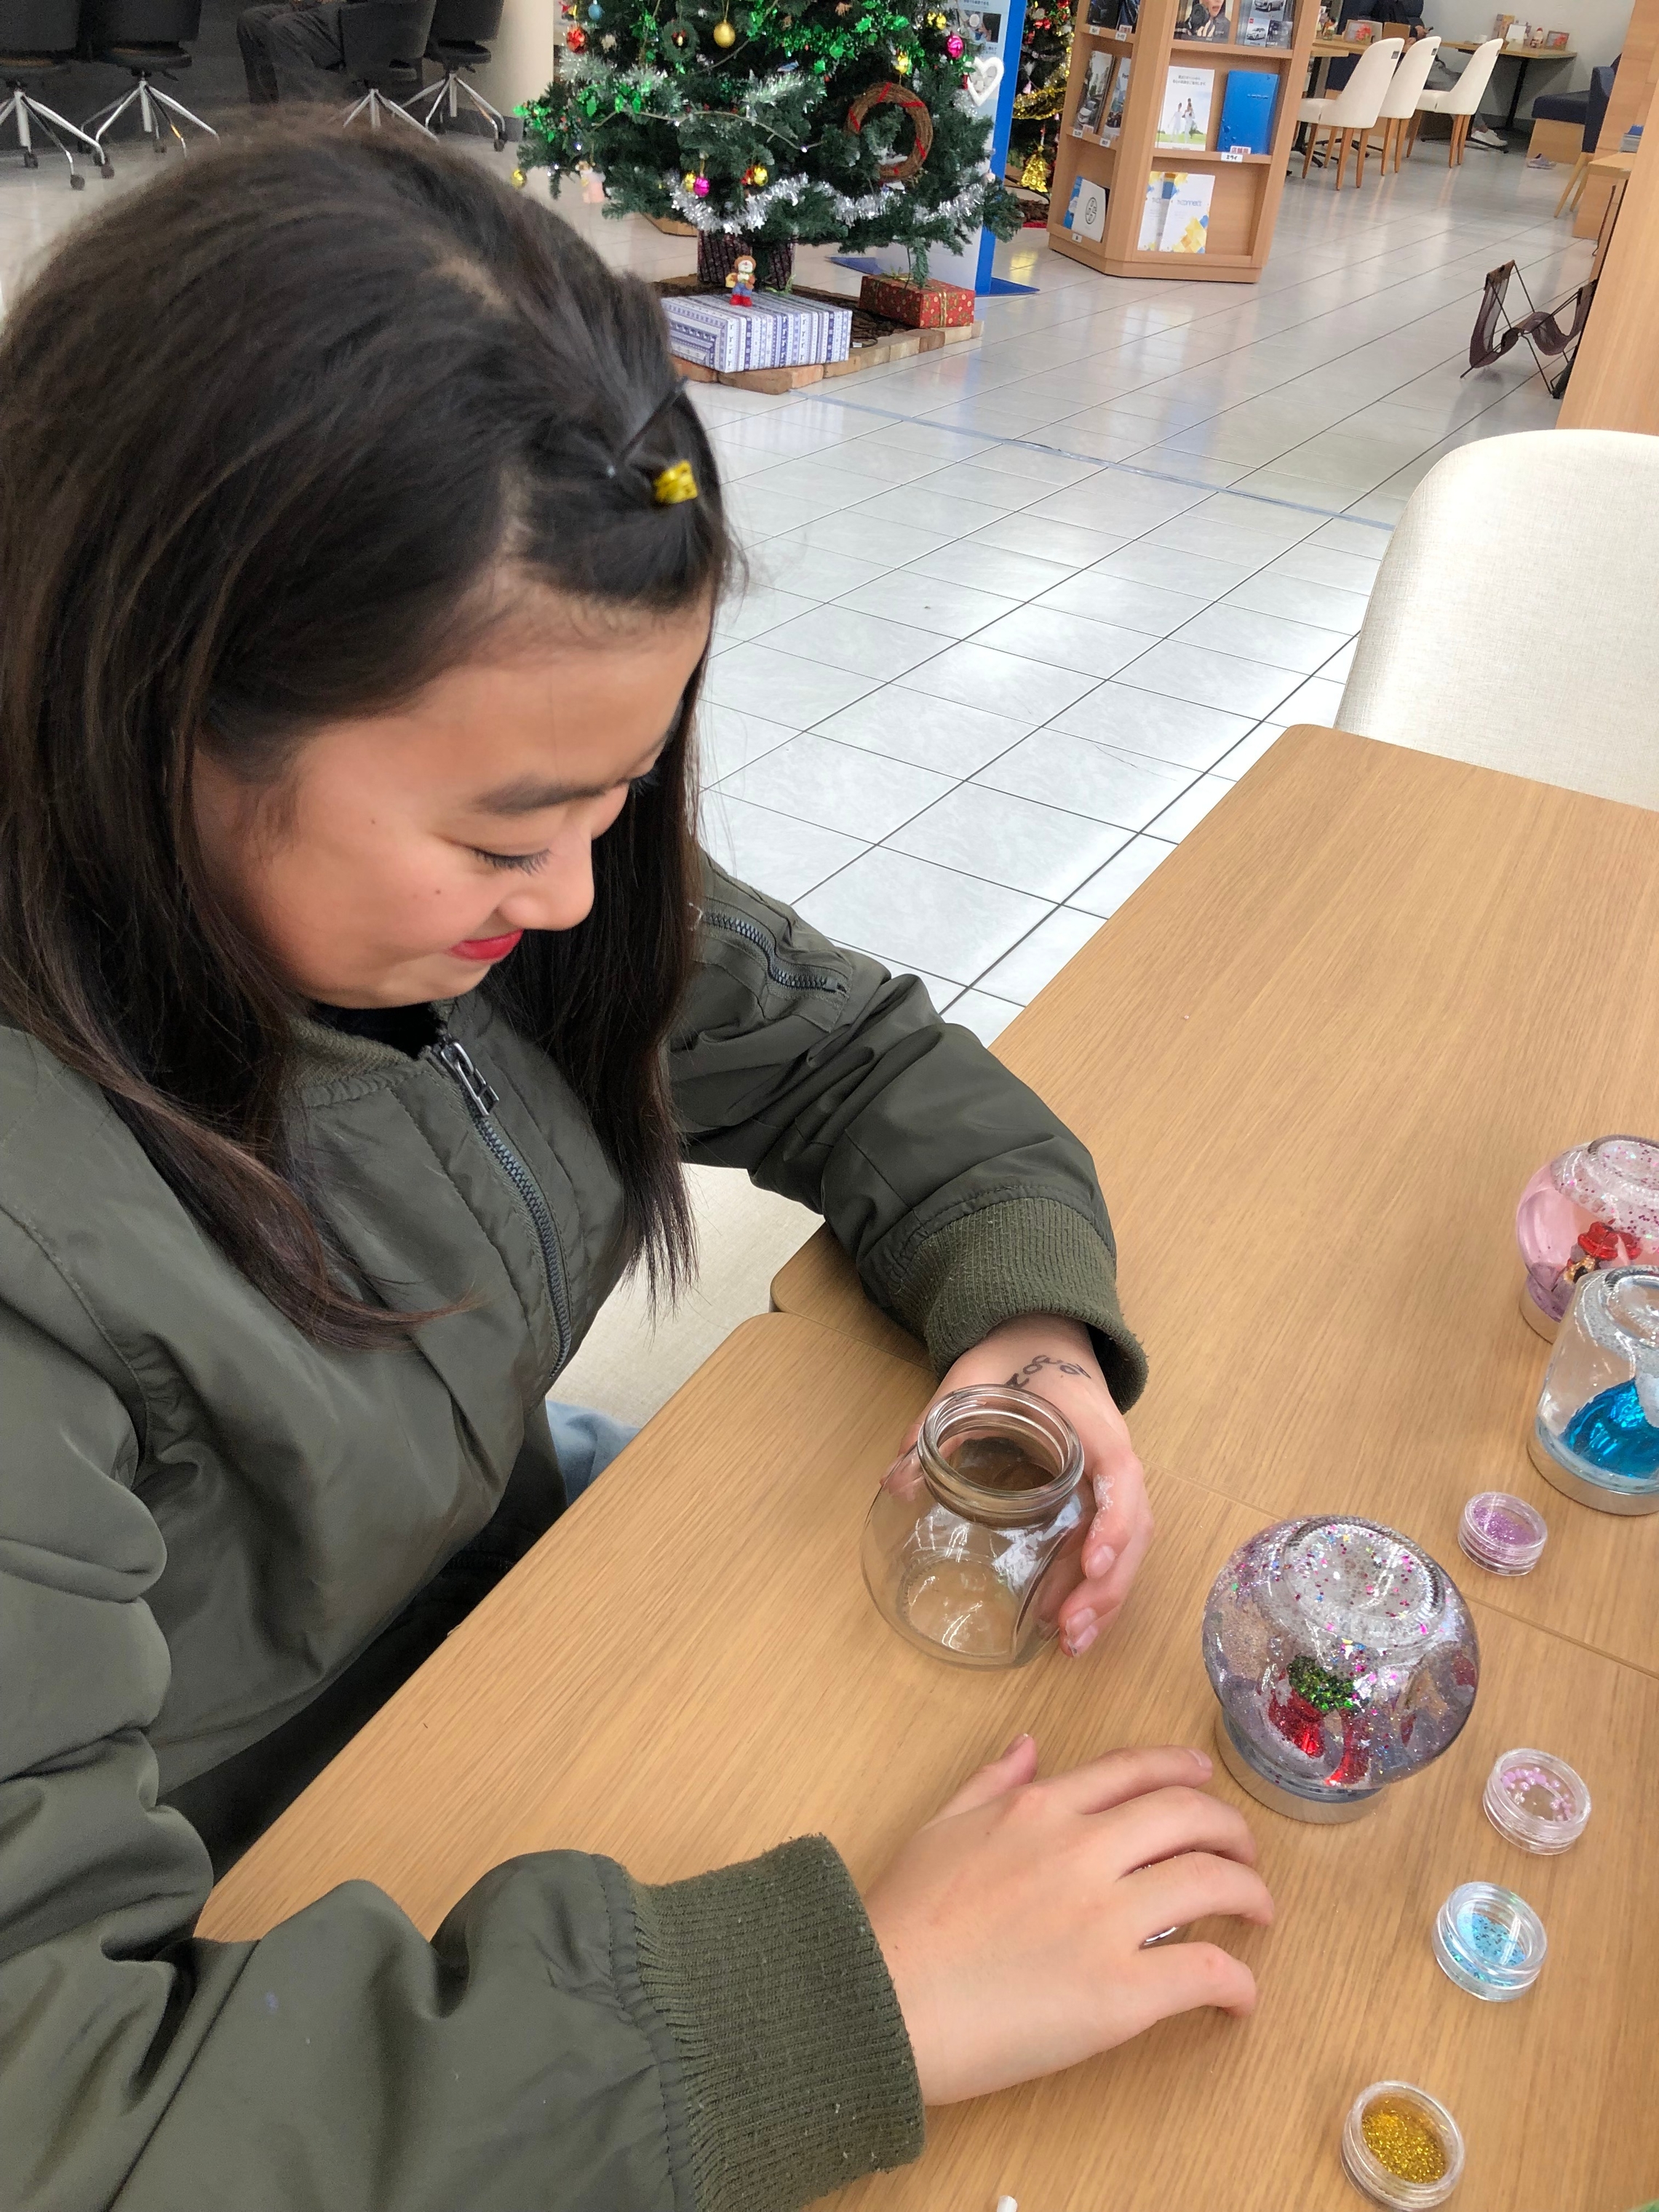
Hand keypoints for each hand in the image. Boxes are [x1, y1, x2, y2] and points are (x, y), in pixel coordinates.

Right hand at [863, 1737, 1271, 2103]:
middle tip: (1245, 1855)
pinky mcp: (1120, 1992)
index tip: (1206, 1782)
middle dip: (1232, 1832)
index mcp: (1040, 1808)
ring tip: (1259, 1915)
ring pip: (1214, 1884)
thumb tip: (1028, 1742)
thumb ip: (989, 1781)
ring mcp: (1106, 1919)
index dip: (1183, 1771)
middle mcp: (1082, 1849)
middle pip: (1190, 1817)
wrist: (882, 2001)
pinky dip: (1239, 1983)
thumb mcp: (939, 1828)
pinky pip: (1208, 1972)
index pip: (1135, 1771)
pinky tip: (1238, 1997)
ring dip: (1250, 1895)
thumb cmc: (901, 1921)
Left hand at [898, 1314, 1151, 1655]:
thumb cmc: (1012, 1360)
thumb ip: (933, 1424)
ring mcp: (1112, 1484)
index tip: (1091, 1559)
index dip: (1113, 1521)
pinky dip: (1096, 1591)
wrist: (1043, 1340)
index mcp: (1093, 1424)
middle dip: (1107, 1585)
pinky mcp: (1099, 1503)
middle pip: (1134, 1527)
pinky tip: (1069, 1629)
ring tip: (1071, 1647)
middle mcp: (1115, 1460)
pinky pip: (1111, 1551)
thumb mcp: (969, 1380)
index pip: (1120, 1475)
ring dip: (1105, 1600)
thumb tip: (894, 1482)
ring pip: (1128, 1549)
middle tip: (1069, 1631)